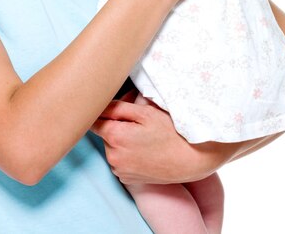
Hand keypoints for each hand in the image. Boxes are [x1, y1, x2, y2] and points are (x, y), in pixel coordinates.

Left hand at [91, 94, 228, 184]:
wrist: (190, 160)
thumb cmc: (170, 133)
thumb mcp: (144, 113)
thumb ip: (117, 108)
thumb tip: (98, 105)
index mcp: (115, 136)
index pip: (94, 120)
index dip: (103, 112)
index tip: (113, 109)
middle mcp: (113, 156)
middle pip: (104, 133)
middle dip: (116, 125)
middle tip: (138, 122)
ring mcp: (119, 170)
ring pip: (112, 147)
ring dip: (121, 140)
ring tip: (144, 137)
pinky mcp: (126, 179)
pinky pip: (119, 160)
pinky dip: (127, 154)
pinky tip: (143, 150)